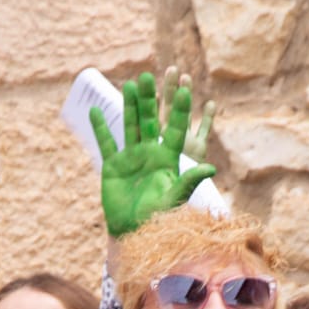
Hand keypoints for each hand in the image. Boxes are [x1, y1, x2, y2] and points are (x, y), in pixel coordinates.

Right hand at [91, 70, 215, 236]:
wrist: (134, 231)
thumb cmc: (158, 218)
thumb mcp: (174, 198)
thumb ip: (189, 181)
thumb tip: (211, 168)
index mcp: (167, 159)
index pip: (175, 130)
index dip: (179, 111)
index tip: (184, 91)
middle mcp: (150, 154)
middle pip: (150, 121)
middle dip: (150, 100)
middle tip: (150, 77)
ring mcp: (131, 158)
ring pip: (130, 126)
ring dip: (129, 106)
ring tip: (130, 84)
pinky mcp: (113, 165)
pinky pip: (106, 143)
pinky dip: (100, 128)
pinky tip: (96, 110)